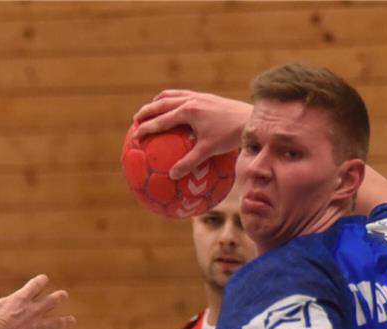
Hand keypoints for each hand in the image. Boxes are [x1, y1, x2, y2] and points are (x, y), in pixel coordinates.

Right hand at [0, 275, 74, 328]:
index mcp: (21, 299)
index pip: (36, 284)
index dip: (41, 281)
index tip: (44, 280)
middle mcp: (34, 311)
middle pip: (52, 301)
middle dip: (59, 297)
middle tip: (64, 295)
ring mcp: (38, 327)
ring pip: (57, 322)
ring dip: (65, 321)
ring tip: (71, 321)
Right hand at [132, 90, 251, 178]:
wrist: (252, 118)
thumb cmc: (230, 136)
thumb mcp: (208, 151)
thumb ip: (189, 163)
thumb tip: (172, 176)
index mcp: (188, 112)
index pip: (160, 120)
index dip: (145, 128)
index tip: (134, 135)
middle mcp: (190, 100)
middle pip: (161, 103)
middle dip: (146, 111)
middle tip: (135, 120)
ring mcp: (198, 96)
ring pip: (171, 95)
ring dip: (158, 102)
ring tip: (150, 109)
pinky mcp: (205, 97)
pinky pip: (183, 95)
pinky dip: (172, 100)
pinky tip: (173, 108)